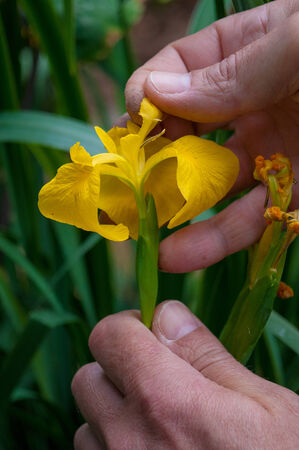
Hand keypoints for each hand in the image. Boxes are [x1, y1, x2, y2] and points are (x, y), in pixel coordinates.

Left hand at [72, 301, 298, 448]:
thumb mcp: (265, 406)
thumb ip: (205, 354)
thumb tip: (167, 313)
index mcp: (165, 401)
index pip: (108, 336)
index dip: (129, 328)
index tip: (153, 336)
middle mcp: (127, 443)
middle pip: (88, 378)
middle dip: (119, 369)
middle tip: (162, 380)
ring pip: (87, 426)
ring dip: (114, 415)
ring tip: (162, 428)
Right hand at [125, 0, 298, 272]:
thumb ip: (235, 67)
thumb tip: (158, 93)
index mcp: (248, 52)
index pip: (178, 71)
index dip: (150, 95)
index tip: (136, 123)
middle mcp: (251, 104)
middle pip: (186, 134)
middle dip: (155, 161)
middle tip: (130, 189)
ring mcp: (272, 152)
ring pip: (212, 186)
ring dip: (176, 212)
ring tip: (144, 235)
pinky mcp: (296, 195)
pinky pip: (251, 220)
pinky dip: (217, 239)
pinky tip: (180, 255)